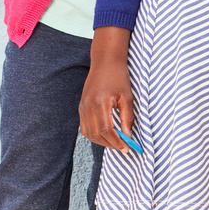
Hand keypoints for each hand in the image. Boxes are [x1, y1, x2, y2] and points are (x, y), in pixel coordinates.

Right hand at [78, 28, 134, 149]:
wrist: (105, 61)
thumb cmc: (118, 76)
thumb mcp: (127, 97)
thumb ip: (127, 118)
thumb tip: (128, 136)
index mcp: (99, 103)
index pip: (105, 130)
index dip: (116, 142)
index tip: (126, 147)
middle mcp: (87, 106)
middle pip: (95, 135)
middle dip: (109, 144)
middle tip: (123, 147)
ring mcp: (82, 107)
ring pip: (88, 133)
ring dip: (101, 141)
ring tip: (116, 142)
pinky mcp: (81, 107)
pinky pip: (85, 126)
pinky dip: (95, 134)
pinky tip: (107, 134)